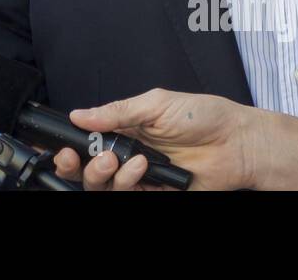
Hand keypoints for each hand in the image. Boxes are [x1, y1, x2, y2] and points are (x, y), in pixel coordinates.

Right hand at [50, 88, 297, 190]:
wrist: (238, 143)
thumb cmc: (205, 116)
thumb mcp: (156, 103)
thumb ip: (116, 111)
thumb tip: (80, 114)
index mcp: (126, 126)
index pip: (87, 136)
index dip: (69, 143)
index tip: (59, 144)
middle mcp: (128, 151)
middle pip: (86, 166)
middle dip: (75, 164)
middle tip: (78, 156)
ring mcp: (140, 174)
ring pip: (102, 184)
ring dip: (103, 173)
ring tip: (120, 158)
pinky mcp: (154, 192)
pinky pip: (126, 194)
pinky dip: (127, 182)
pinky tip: (142, 167)